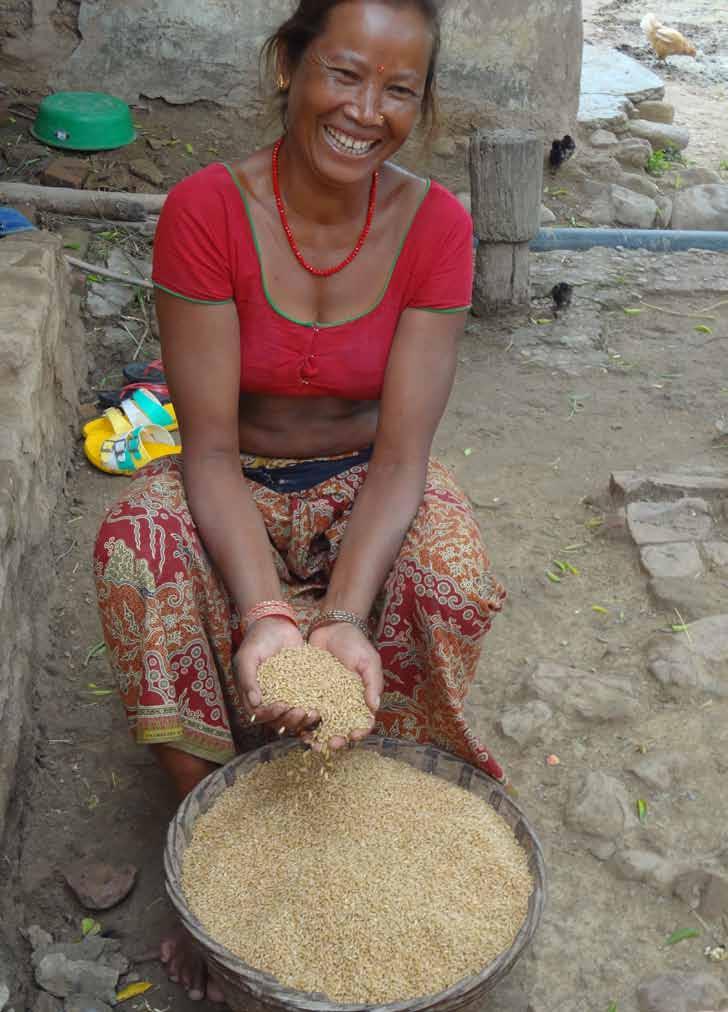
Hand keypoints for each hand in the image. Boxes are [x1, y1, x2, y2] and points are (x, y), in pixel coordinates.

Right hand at [234, 617, 317, 735]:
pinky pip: (306, 704)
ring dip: (303, 720)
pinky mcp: (301, 690)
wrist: (275, 625)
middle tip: (301, 712)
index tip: (282, 706)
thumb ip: (248, 679)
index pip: (259, 715)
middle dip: (290, 721)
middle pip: (278, 721)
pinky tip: (321, 708)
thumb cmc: (256, 641)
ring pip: (293, 717)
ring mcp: (285, 696)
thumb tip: (255, 703)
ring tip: (313, 713)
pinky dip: (313, 710)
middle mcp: (269, 700)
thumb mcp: (247, 657)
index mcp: (252, 696)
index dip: (270, 715)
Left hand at [307, 622, 382, 749]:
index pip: (363, 721)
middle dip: (336, 739)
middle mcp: (342, 703)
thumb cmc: (356, 644)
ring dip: (316, 733)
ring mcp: (325, 699)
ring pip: (321, 723)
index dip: (359, 731)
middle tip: (329, 745)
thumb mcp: (368, 661)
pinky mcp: (309, 691)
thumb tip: (374, 707)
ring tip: (310, 741)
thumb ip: (372, 683)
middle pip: (340, 727)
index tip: (353, 736)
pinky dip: (302, 718)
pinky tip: (296, 724)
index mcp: (360, 699)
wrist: (332, 627)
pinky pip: (306, 708)